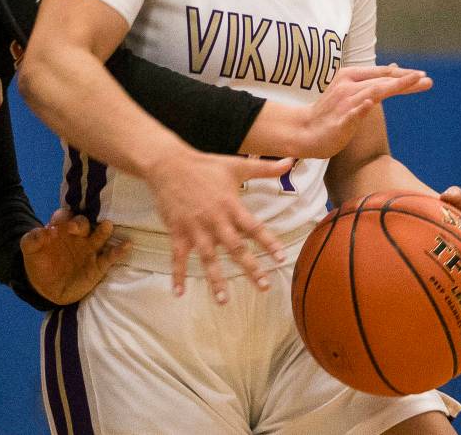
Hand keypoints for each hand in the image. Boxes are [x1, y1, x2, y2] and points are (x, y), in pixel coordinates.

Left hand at [21, 208, 129, 304]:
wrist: (46, 288)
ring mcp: (89, 249)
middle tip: (75, 227)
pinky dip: (119, 250)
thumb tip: (41, 232)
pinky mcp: (98, 265)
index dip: (61, 218)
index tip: (55, 226)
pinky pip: (110, 256)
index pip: (64, 216)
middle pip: (83, 223)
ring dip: (103, 231)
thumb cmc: (40, 262)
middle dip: (79, 223)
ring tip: (106, 226)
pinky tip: (127, 245)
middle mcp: (78, 235)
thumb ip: (32, 239)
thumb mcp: (30, 250)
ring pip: (99, 235)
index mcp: (62, 228)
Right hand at [145, 150, 294, 303]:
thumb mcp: (236, 165)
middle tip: (264, 286)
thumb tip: (291, 161)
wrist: (168, 164)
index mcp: (231, 206)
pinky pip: (177, 257)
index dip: (268, 242)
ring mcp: (195, 228)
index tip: (281, 259)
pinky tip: (179, 293)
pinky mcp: (177, 231)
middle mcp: (215, 220)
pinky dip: (177, 275)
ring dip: (215, 279)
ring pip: (207, 257)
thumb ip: (265, 168)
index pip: (254, 227)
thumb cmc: (205, 165)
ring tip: (223, 300)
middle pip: (235, 248)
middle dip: (250, 268)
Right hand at [298, 64, 432, 157]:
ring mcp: (343, 104)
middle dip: (405, 81)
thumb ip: (373, 80)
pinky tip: (370, 103)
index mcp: (350, 77)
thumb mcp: (352, 90)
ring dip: (392, 87)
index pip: (381, 74)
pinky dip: (361, 107)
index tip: (423, 76)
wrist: (305, 131)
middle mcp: (347, 86)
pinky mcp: (338, 122)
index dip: (402, 75)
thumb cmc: (331, 111)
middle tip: (427, 80)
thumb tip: (394, 67)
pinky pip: (351, 113)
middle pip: (380, 82)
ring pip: (371, 93)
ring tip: (411, 83)